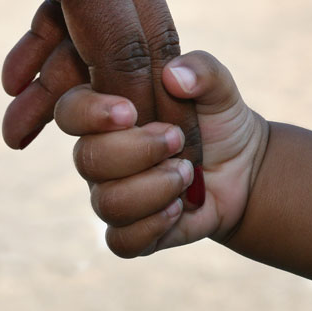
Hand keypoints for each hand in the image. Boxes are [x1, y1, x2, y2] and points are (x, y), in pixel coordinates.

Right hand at [54, 51, 268, 257]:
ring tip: (186, 172)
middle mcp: (99, 154)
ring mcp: (111, 193)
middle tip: (177, 138)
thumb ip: (202, 70)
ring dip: (154, 187)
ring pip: (106, 202)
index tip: (130, 112)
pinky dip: (154, 225)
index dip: (90, 114)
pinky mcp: (129, 230)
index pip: (69, 111)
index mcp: (107, 114)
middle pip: (85, 159)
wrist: (242, 169)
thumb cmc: (216, 120)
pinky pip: (121, 240)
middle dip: (138, 150)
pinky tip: (179, 208)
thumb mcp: (218, 88)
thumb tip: (174, 75)